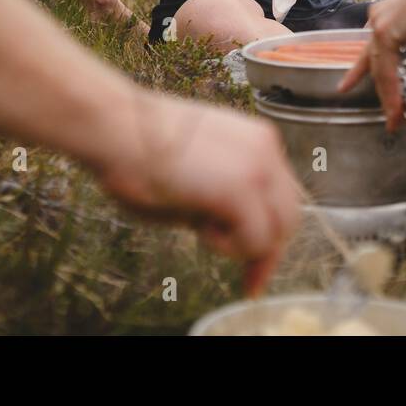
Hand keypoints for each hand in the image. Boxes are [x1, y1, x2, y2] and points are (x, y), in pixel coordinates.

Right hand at [97, 91, 301, 295]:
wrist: (116, 128)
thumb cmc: (139, 151)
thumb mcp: (196, 172)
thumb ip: (225, 195)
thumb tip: (227, 224)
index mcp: (257, 140)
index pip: (282, 196)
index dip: (269, 234)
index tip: (257, 268)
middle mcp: (266, 148)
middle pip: (288, 217)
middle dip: (264, 250)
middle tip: (246, 277)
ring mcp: (258, 167)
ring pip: (276, 232)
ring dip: (243, 245)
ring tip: (203, 227)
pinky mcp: (242, 189)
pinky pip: (256, 241)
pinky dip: (229, 247)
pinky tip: (200, 227)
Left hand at [338, 0, 405, 129]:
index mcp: (389, 13)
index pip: (373, 45)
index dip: (363, 67)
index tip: (348, 84)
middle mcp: (380, 16)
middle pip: (372, 58)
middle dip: (375, 84)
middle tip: (368, 103)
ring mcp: (380, 24)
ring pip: (379, 67)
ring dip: (388, 95)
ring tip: (394, 118)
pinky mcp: (386, 33)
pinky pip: (386, 71)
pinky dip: (392, 92)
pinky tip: (397, 109)